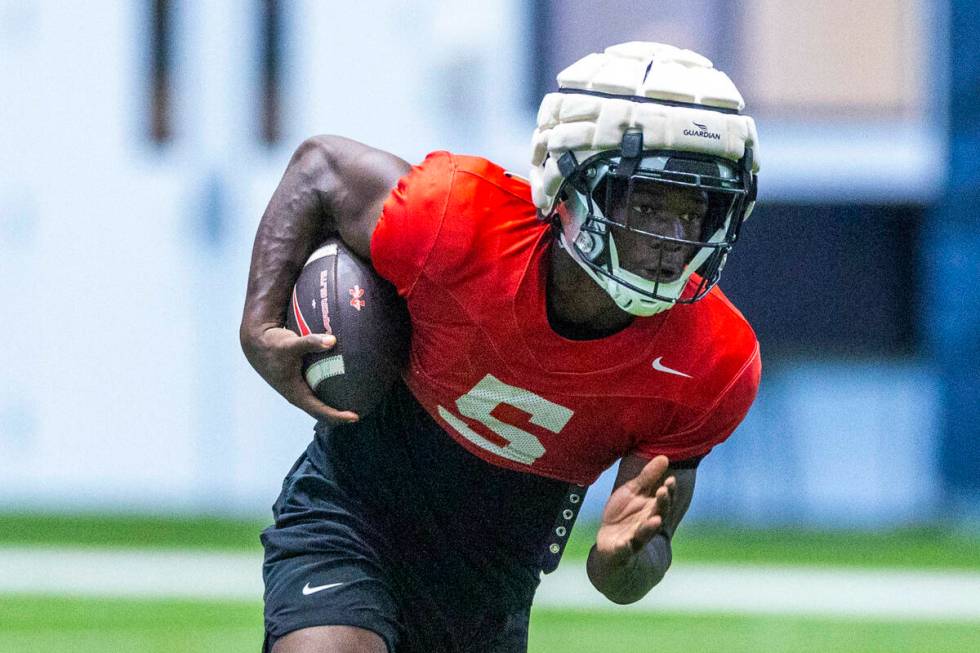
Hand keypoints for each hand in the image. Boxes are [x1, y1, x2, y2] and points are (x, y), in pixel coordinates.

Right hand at [241, 326, 358, 423]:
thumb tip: (333, 340)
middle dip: (340, 415)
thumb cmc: (273, 345)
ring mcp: (298, 390)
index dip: (338, 416)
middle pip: (322, 412)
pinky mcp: (299, 381)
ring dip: (335, 406)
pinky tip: (345, 384)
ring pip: (320, 403)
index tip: (355, 417)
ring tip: (356, 403)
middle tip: (361, 413)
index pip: (320, 411)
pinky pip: (318, 392)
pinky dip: (330, 392)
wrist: (256, 343)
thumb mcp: (291, 345)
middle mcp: (297, 395)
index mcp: (295, 393)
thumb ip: (311, 342)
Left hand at [594, 455, 675, 566]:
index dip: (668, 491)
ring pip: (644, 534)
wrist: (610, 543)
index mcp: (652, 509)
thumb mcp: (633, 492)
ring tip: (655, 519)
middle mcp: (647, 524)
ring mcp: (635, 539)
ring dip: (649, 527)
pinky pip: (624, 550)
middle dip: (661, 504)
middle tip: (663, 491)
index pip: (664, 500)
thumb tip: (664, 457)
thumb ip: (648, 477)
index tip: (671, 479)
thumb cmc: (625, 514)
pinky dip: (625, 548)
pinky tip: (625, 544)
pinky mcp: (621, 551)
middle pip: (658, 514)